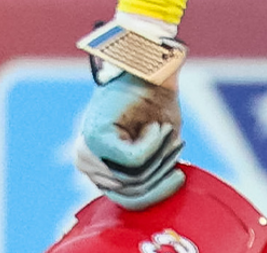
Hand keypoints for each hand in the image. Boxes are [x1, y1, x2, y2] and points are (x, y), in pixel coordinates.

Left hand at [73, 73, 184, 209]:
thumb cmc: (155, 102)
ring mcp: (88, 152)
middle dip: (161, 173)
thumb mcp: (158, 145)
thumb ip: (152, 171)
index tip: (180, 179)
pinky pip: (133, 159)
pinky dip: (153, 144)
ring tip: (165, 129)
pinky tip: (156, 126)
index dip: (156, 193)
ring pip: (133, 177)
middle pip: (130, 192)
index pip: (124, 199)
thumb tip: (159, 195)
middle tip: (176, 147)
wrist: (149, 67)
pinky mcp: (97, 138)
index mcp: (98, 167)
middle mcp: (87, 163)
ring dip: (160, 155)